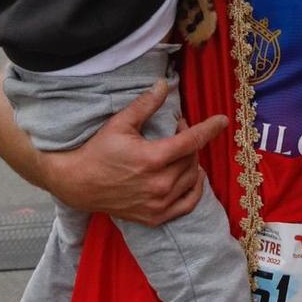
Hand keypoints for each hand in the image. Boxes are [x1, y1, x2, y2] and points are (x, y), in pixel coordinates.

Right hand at [39, 82, 227, 226]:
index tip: (223, 120)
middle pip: (192, 158)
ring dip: (191, 162)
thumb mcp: (120, 123)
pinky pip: (188, 203)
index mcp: (152, 158)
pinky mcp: (156, 216)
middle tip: (178, 131)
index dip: (210, 128)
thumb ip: (146, 105)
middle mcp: (159, 184)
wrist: (78, 184)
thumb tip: (164, 84)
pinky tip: (192, 176)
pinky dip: (195, 189)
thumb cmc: (98, 151)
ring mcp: (159, 203)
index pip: (192, 141)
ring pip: (192, 178)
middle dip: (190, 141)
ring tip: (179, 152)